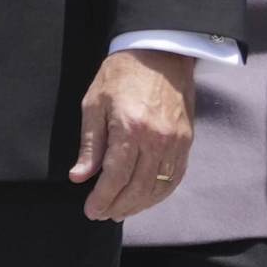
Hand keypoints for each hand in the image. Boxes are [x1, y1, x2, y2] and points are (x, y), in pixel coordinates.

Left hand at [72, 50, 195, 221]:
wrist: (161, 52)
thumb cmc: (122, 74)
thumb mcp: (95, 104)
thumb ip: (90, 144)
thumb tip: (80, 176)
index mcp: (130, 128)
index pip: (115, 177)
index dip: (102, 198)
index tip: (91, 210)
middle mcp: (157, 139)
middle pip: (138, 188)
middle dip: (118, 206)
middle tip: (103, 214)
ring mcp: (176, 142)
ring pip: (158, 187)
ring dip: (139, 204)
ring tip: (121, 210)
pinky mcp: (186, 141)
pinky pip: (174, 177)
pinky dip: (159, 193)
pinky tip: (145, 198)